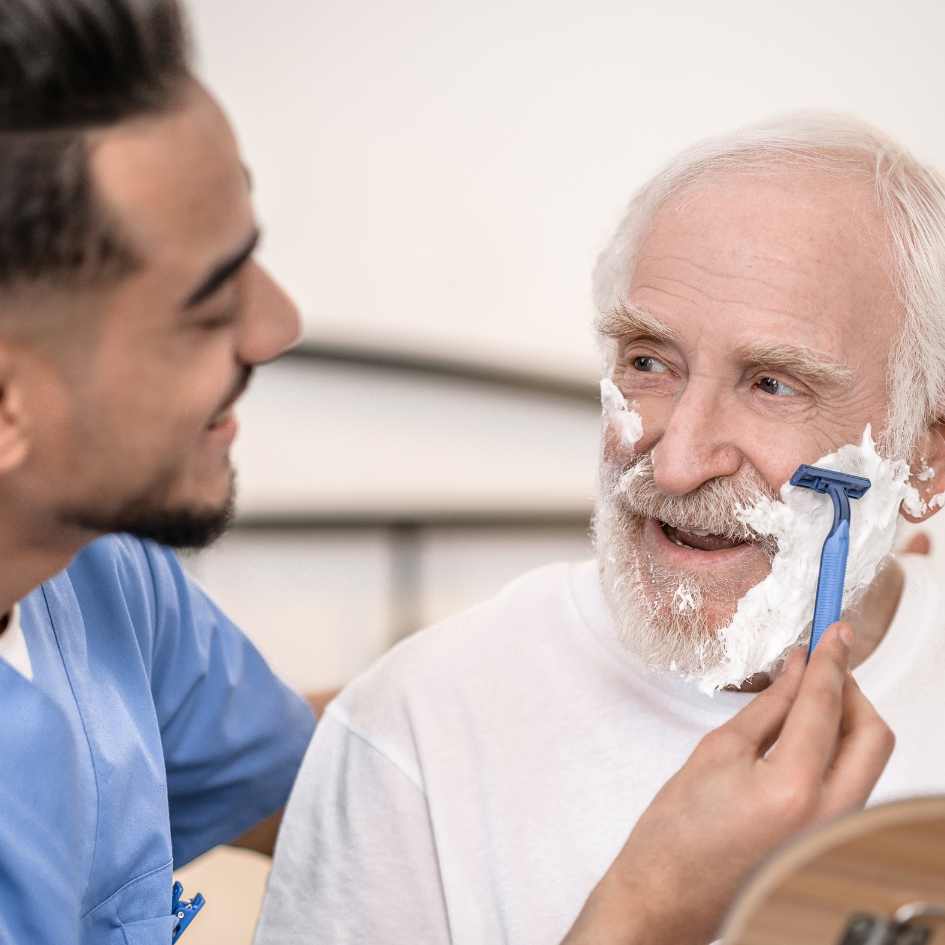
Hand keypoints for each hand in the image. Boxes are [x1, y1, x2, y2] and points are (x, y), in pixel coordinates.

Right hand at [563, 623, 894, 944]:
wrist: (669, 892)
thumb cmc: (677, 831)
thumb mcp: (717, 751)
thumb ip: (768, 708)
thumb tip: (797, 671)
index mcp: (793, 787)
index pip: (825, 704)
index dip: (831, 659)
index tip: (835, 632)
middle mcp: (829, 816)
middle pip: (871, 734)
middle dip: (851, 691)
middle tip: (822, 664)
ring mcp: (836, 834)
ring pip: (868, 758)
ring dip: (846, 719)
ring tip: (808, 695)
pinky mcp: (831, 841)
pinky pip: (853, 780)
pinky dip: (838, 748)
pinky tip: (807, 732)